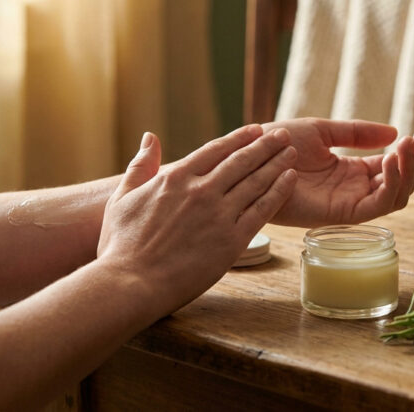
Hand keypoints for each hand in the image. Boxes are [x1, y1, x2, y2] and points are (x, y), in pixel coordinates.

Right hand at [96, 125, 297, 314]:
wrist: (131, 283)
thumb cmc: (121, 246)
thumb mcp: (122, 198)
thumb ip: (140, 166)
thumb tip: (150, 137)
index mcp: (176, 178)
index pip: (215, 150)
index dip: (238, 138)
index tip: (255, 129)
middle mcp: (201, 191)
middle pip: (241, 161)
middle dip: (265, 145)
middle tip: (282, 134)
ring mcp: (219, 214)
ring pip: (256, 181)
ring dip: (277, 164)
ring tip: (292, 151)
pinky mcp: (232, 240)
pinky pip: (262, 210)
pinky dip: (279, 192)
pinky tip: (290, 180)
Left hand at [262, 118, 413, 226]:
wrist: (250, 157)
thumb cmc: (276, 144)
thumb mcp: (323, 131)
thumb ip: (358, 133)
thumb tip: (395, 133)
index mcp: (350, 172)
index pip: (393, 166)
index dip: (412, 151)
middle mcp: (353, 190)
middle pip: (401, 183)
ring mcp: (348, 204)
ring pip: (395, 196)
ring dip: (409, 170)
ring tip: (411, 145)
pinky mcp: (339, 215)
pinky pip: (377, 205)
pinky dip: (391, 184)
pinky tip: (392, 160)